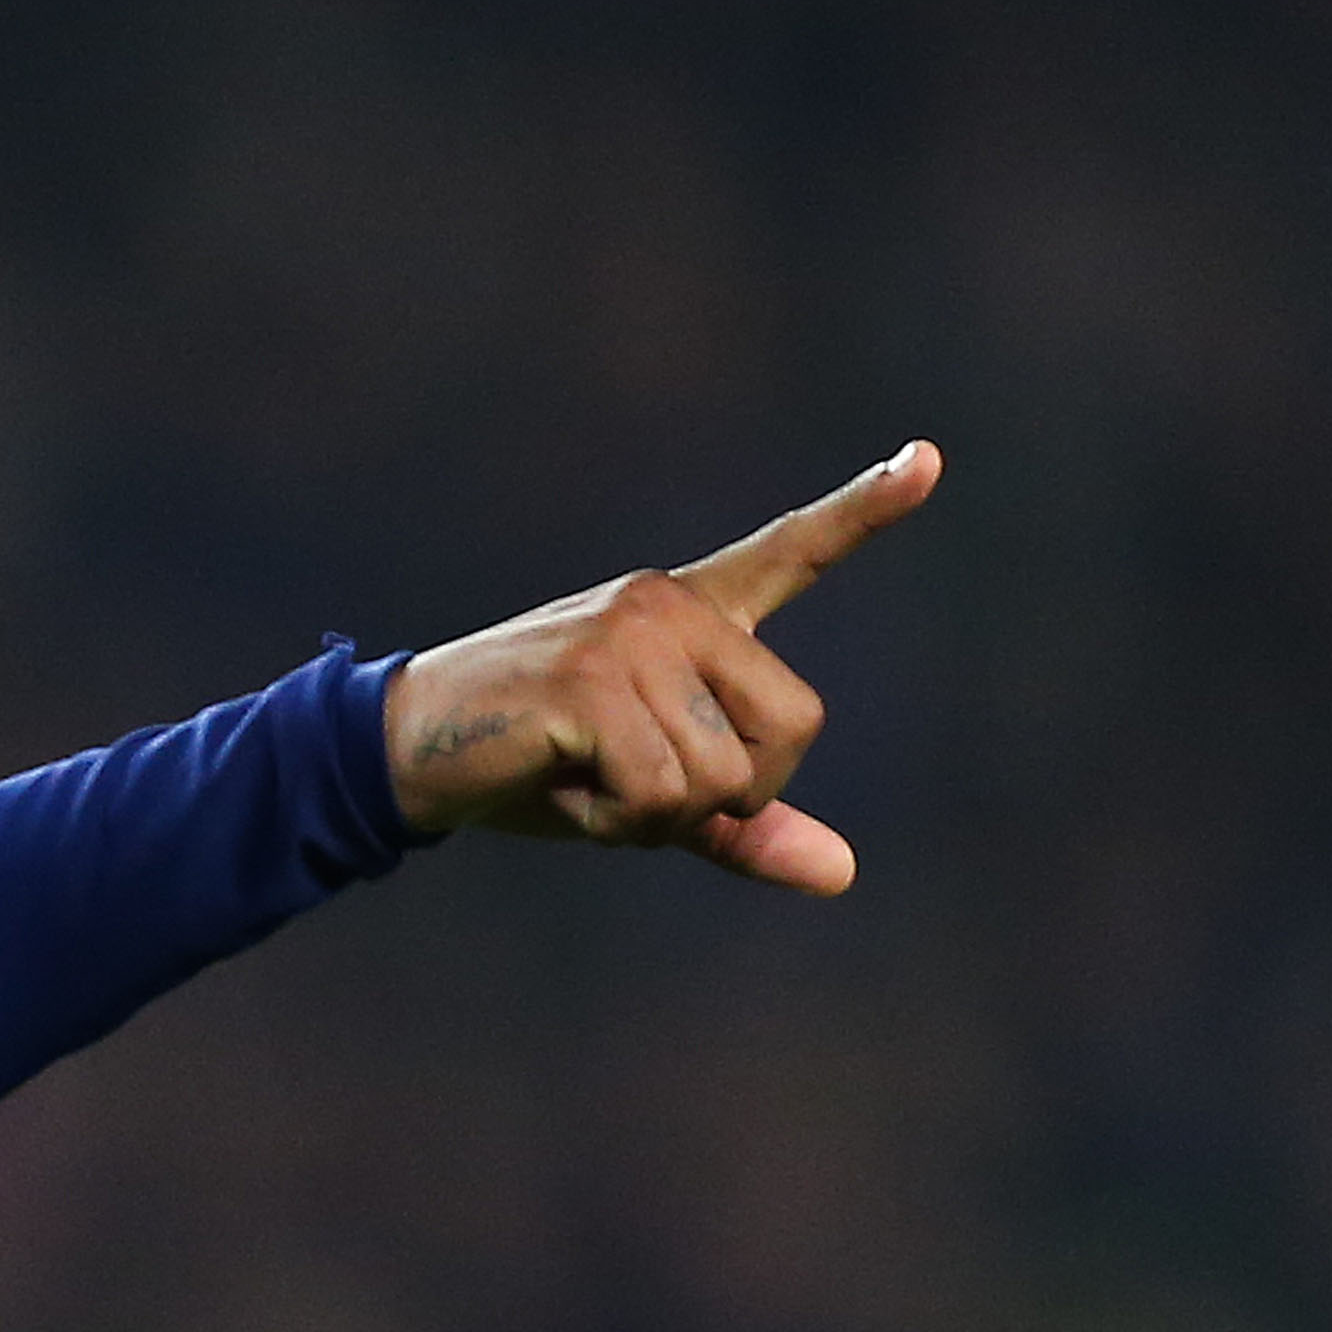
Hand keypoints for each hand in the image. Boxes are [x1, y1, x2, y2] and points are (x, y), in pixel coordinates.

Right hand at [380, 440, 941, 894]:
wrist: (402, 751)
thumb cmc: (529, 769)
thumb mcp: (649, 796)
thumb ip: (743, 823)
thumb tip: (840, 873)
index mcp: (689, 611)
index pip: (792, 552)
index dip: (865, 511)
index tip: (928, 459)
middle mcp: (668, 605)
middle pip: (794, 729)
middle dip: (736, 793)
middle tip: (641, 788)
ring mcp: (630, 637)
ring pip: (722, 777)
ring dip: (655, 818)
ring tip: (581, 781)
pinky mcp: (590, 683)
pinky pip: (660, 794)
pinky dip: (612, 822)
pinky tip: (558, 785)